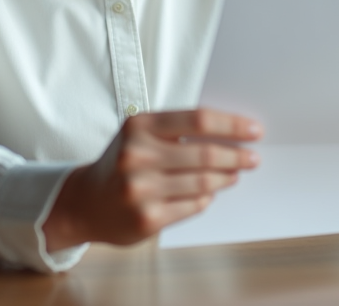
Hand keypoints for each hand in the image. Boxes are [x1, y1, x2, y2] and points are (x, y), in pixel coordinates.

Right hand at [43, 108, 261, 250]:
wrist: (85, 202)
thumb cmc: (121, 162)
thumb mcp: (139, 135)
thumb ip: (176, 130)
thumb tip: (230, 134)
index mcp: (139, 126)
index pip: (198, 120)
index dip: (232, 125)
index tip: (254, 131)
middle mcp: (137, 156)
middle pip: (206, 154)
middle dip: (237, 156)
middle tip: (252, 158)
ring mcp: (141, 189)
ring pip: (204, 182)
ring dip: (226, 178)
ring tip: (234, 175)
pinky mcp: (148, 218)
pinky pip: (194, 206)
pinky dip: (207, 198)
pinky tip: (209, 193)